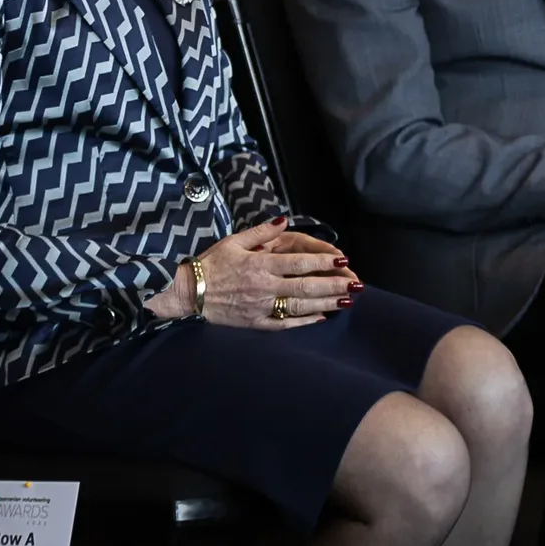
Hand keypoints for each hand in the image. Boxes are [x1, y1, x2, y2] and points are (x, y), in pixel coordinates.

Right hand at [145, 218, 352, 328]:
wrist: (188, 293)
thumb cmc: (211, 264)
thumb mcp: (234, 241)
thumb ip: (261, 232)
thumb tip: (284, 220)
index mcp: (260, 264)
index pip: (298, 263)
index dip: (322, 262)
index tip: (343, 261)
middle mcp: (264, 287)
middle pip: (305, 286)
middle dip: (333, 285)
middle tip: (356, 285)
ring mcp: (262, 307)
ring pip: (300, 306)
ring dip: (326, 304)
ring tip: (347, 301)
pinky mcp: (256, 324)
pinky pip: (285, 324)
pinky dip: (304, 322)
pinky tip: (322, 318)